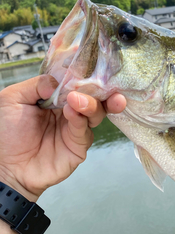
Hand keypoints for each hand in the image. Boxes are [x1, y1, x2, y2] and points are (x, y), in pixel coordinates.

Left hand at [0, 75, 126, 201]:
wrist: (5, 166)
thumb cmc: (5, 133)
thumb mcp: (12, 99)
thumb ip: (35, 85)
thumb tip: (56, 82)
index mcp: (57, 99)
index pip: (79, 84)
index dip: (88, 76)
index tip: (94, 67)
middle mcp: (70, 112)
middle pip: (95, 97)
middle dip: (104, 90)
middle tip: (106, 85)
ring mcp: (75, 130)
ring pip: (95, 113)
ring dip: (91, 103)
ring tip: (77, 99)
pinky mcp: (78, 148)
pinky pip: (84, 132)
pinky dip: (80, 120)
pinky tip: (71, 112)